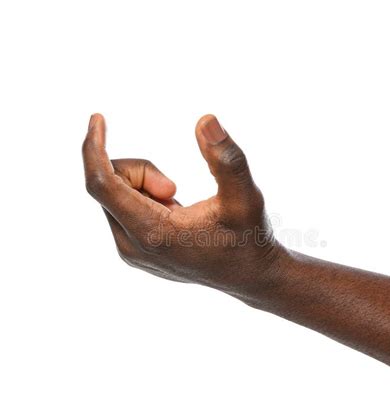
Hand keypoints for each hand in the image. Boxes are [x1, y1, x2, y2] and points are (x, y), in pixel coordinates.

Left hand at [82, 114, 281, 294]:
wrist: (247, 276)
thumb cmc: (249, 238)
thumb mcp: (246, 197)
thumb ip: (226, 159)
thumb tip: (205, 120)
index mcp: (153, 232)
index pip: (102, 184)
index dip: (94, 148)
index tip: (97, 118)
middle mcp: (132, 246)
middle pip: (109, 186)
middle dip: (140, 171)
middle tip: (175, 186)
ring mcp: (131, 252)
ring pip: (115, 197)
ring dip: (143, 184)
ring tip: (178, 202)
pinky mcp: (135, 251)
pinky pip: (122, 210)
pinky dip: (143, 197)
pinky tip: (172, 213)